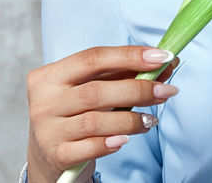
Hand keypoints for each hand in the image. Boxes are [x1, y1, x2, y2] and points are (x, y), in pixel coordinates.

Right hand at [25, 45, 178, 182]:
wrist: (49, 154)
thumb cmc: (75, 114)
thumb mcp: (92, 90)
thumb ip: (122, 75)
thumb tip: (165, 64)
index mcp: (49, 76)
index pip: (93, 58)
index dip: (129, 55)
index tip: (162, 56)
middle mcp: (44, 101)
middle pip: (96, 91)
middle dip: (137, 89)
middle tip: (166, 91)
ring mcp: (47, 130)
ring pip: (95, 121)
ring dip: (131, 119)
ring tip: (151, 120)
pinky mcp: (56, 155)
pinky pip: (89, 148)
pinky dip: (111, 143)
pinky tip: (126, 139)